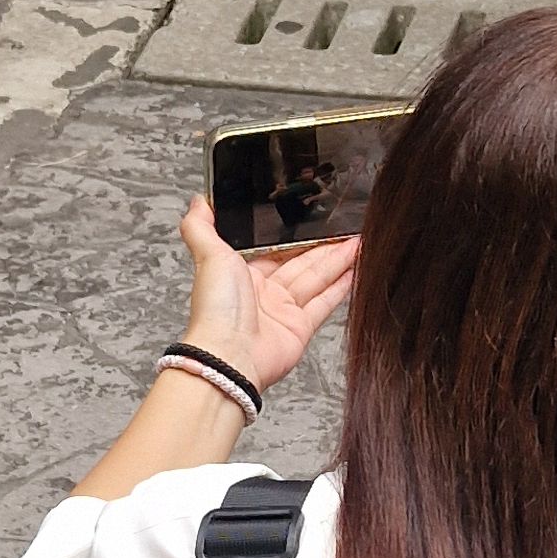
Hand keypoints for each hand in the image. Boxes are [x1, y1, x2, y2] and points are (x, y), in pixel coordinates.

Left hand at [178, 198, 358, 392]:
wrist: (230, 355)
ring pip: (317, 279)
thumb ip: (201, 227)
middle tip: (346, 228)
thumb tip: (197, 202)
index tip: (315, 220)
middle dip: (325, 246)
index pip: (276, 249)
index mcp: (243, 275)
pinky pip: (324, 303)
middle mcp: (264, 293)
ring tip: (359, 243)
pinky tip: (355, 272)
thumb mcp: (207, 255)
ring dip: (338, 261)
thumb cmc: (216, 309)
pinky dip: (341, 288)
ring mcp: (283, 312)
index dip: (297, 236)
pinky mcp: (300, 328)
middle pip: (302, 263)